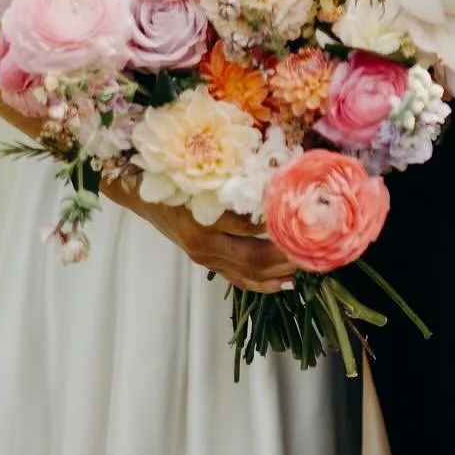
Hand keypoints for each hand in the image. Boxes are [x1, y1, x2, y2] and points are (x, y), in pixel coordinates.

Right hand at [102, 174, 296, 295]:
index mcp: (204, 219)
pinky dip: (262, 283)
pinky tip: (283, 282)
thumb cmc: (173, 174)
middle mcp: (204, 244)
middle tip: (315, 247)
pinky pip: (238, 278)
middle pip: (254, 257)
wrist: (139, 191)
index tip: (307, 218)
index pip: (252, 228)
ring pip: (248, 273)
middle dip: (287, 255)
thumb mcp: (204, 172)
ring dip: (279, 271)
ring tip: (307, 265)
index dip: (281, 225)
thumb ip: (237, 178)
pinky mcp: (204, 262)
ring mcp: (204, 257)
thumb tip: (279, 177)